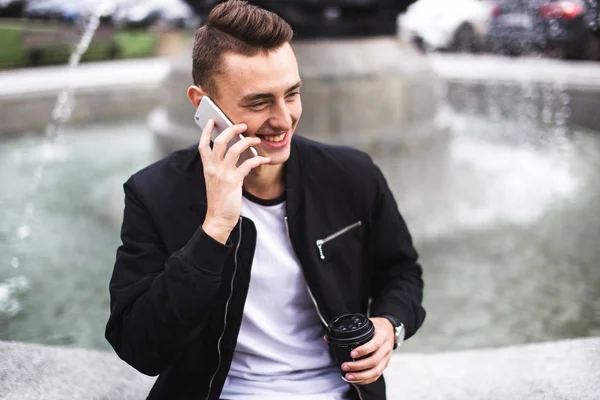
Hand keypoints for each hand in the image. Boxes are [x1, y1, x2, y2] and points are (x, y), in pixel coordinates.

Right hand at [198, 119, 269, 242]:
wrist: (218, 218)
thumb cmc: (219, 200)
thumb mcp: (215, 181)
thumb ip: (219, 167)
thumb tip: (233, 153)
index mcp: (207, 167)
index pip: (203, 145)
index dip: (207, 131)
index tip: (212, 121)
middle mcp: (213, 168)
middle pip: (220, 141)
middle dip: (231, 130)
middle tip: (243, 125)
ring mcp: (222, 174)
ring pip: (234, 150)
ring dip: (247, 142)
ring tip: (256, 139)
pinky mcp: (233, 181)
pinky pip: (247, 164)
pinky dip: (258, 159)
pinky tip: (265, 159)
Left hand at [341, 317, 394, 384]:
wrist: (390, 329)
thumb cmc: (377, 327)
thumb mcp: (366, 323)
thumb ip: (349, 330)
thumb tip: (327, 338)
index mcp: (381, 336)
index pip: (374, 345)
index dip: (363, 350)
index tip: (352, 354)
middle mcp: (386, 348)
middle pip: (374, 361)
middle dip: (358, 366)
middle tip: (345, 366)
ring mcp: (386, 358)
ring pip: (376, 371)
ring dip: (361, 375)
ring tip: (348, 376)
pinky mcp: (384, 365)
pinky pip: (376, 375)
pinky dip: (366, 380)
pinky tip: (356, 379)